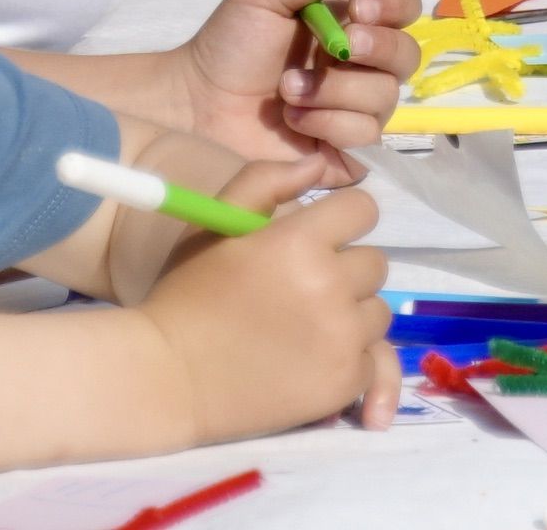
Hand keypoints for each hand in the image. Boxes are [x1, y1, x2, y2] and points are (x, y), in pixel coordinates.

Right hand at [139, 169, 395, 439]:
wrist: (169, 379)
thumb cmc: (188, 296)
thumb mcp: (215, 224)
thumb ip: (265, 181)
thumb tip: (317, 164)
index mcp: (301, 241)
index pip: (363, 209)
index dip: (343, 220)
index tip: (321, 240)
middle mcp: (331, 285)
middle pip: (374, 264)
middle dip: (345, 271)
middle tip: (303, 291)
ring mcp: (342, 337)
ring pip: (377, 312)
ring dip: (352, 316)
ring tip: (308, 329)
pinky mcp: (345, 381)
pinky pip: (374, 360)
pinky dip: (350, 361)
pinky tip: (315, 363)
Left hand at [176, 0, 420, 175]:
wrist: (198, 104)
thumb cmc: (231, 42)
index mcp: (350, 21)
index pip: (403, 7)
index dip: (393, 6)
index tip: (359, 8)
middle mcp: (362, 64)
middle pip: (407, 55)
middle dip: (378, 49)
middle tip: (341, 48)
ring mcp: (355, 109)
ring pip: (386, 98)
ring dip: (335, 90)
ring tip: (288, 90)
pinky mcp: (344, 149)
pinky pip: (365, 136)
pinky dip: (329, 124)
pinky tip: (294, 120)